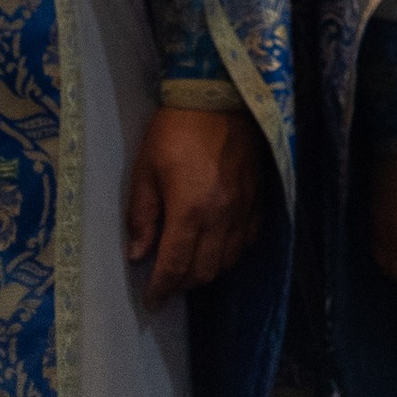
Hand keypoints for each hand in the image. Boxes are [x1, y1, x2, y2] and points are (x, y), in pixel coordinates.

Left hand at [125, 105, 262, 303]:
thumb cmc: (174, 131)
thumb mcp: (145, 170)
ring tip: (190, 266)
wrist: (217, 95)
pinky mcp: (258, 197)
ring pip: (229, 259)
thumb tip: (138, 255)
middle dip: (183, 283)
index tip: (152, 300)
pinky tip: (220, 246)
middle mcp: (221, 217)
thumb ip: (142, 217)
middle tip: (168, 281)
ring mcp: (244, 208)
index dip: (161, 289)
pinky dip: (233, 251)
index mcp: (190, 212)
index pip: (175, 266)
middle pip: (204, 271)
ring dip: (208, 271)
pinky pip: (249, 238)